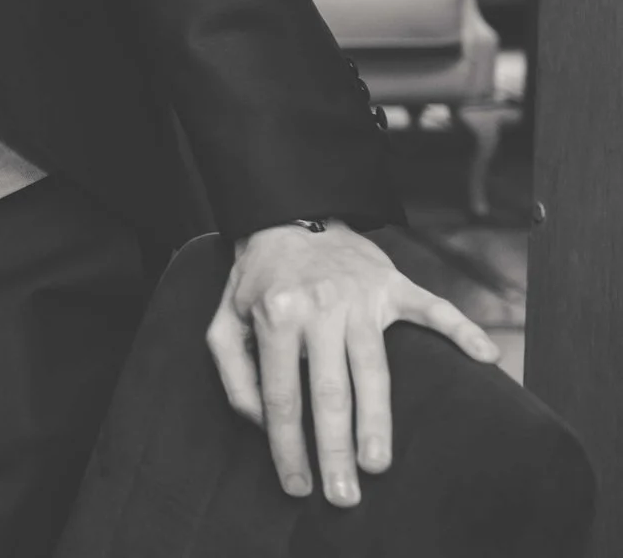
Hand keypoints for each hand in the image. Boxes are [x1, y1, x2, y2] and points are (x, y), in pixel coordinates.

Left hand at [206, 223, 497, 506]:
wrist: (288, 215)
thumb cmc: (257, 279)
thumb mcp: (224, 319)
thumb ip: (235, 372)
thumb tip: (264, 422)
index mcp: (275, 315)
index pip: (281, 395)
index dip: (287, 445)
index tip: (297, 485)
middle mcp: (318, 307)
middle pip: (329, 390)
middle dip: (335, 448)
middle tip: (344, 495)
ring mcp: (360, 296)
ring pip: (374, 368)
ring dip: (378, 420)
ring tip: (378, 464)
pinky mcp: (393, 284)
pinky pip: (433, 308)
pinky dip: (462, 329)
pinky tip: (487, 356)